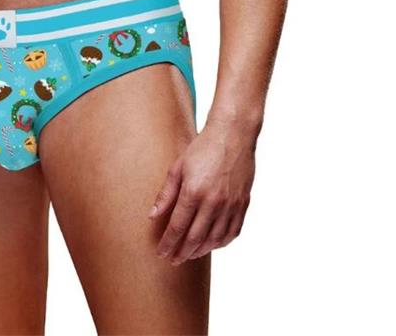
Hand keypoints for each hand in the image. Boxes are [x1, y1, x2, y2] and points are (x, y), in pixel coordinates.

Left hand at [149, 119, 255, 262]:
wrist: (232, 136)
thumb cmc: (202, 148)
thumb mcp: (178, 167)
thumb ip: (166, 194)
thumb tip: (152, 216)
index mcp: (193, 192)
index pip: (177, 227)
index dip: (168, 243)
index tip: (161, 253)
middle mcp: (213, 202)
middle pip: (194, 238)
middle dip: (181, 252)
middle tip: (173, 260)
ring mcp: (230, 205)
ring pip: (214, 240)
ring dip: (200, 251)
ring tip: (189, 255)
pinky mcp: (243, 204)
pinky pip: (232, 233)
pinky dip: (220, 243)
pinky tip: (211, 244)